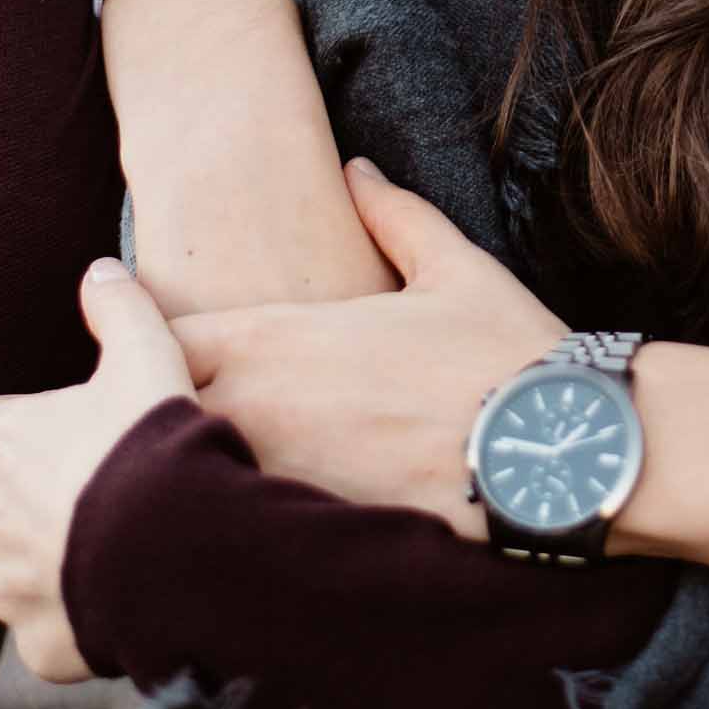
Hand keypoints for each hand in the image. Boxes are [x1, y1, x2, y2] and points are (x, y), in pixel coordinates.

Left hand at [0, 260, 196, 683]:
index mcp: (6, 441)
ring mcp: (10, 585)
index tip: (89, 434)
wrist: (173, 544)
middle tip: (117, 493)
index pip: (0, 427)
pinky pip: (52, 631)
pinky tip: (127, 597)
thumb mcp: (147, 352)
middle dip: (50, 501)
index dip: (43, 429)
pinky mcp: (38, 643)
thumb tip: (99, 269)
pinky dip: (80, 621)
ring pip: (25, 570)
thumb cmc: (153, 442)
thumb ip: (119, 306)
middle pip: (10, 502)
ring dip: (61, 562)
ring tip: (126, 548)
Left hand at [170, 159, 566, 538]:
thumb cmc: (506, 353)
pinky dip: (239, 528)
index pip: (158, 342)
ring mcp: (274, 480)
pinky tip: (265, 533)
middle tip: (176, 429)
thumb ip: (393, 215)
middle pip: (149, 420)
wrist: (559, 450)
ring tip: (209, 487)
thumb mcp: (452, 268)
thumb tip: (358, 172)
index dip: (153, 351)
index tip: (168, 357)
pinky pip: (241, 535)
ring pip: (184, 486)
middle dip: (156, 422)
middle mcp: (258, 409)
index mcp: (278, 338)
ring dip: (191, 478)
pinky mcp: (306, 535)